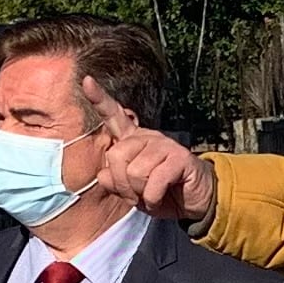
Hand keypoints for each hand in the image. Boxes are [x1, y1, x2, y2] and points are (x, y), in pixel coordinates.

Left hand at [84, 77, 213, 222]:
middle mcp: (148, 137)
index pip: (114, 116)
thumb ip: (115, 182)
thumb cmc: (162, 193)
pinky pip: (154, 181)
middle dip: (122, 184)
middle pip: (116, 155)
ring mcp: (165, 145)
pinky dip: (153, 198)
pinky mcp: (180, 157)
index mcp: (133, 140)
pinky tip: (159, 198)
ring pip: (134, 171)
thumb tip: (103, 174)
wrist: (196, 201)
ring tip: (150, 196)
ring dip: (139, 193)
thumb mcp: (132, 192)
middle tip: (135, 194)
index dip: (99, 99)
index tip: (87, 81)